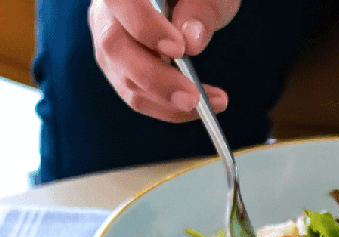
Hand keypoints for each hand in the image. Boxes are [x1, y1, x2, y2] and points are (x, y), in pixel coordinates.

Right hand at [88, 0, 240, 121]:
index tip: (179, 49)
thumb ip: (200, 11)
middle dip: (156, 79)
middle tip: (193, 97)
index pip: (120, 2)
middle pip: (115, 48)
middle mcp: (106, 14)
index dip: (144, 27)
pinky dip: (170, 109)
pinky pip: (138, 97)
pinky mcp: (121, 72)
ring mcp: (110, 45)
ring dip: (170, 102)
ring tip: (215, 101)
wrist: (190, 7)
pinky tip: (201, 107)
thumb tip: (191, 43)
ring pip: (125, 80)